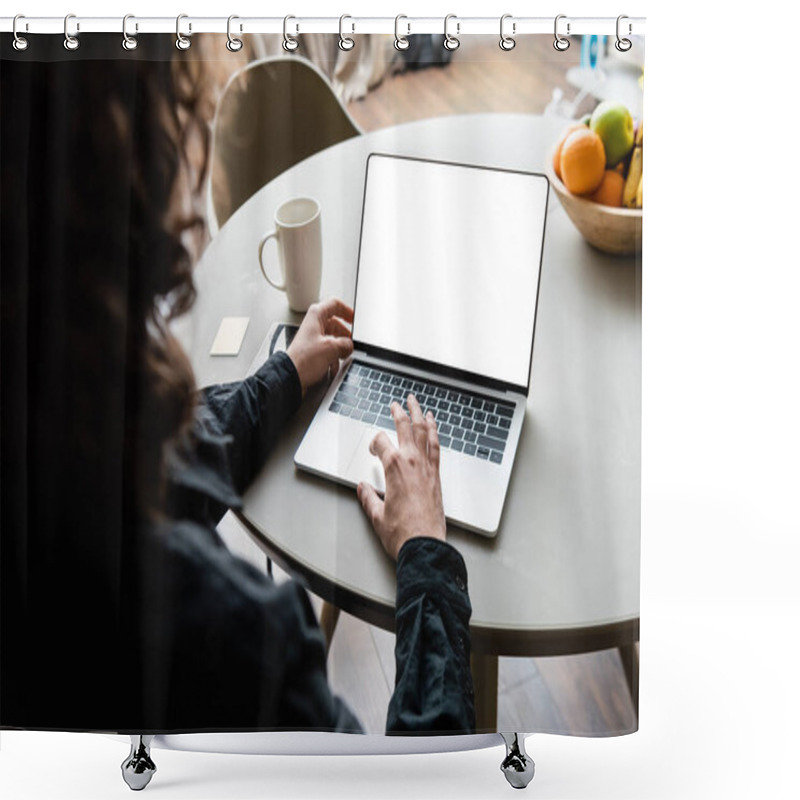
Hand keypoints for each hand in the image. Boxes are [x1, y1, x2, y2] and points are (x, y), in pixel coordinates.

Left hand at [286, 298, 353, 395]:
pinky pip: (328, 350)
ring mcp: (312, 338)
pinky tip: (335, 365)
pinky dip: (333, 356)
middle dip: (345, 334)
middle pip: (335, 323)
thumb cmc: (303, 360)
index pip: (334, 304)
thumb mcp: (331, 348)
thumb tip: (350, 346)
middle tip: (352, 342)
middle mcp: (313, 325)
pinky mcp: (312, 351)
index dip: (347, 311)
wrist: (290, 376)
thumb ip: (345, 344)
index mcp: (316, 316)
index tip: (355, 320)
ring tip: (344, 355)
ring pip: (333, 338)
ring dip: (340, 348)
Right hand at [357, 394, 446, 560]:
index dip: (374, 444)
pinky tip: (433, 428)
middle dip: (400, 412)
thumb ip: (368, 497)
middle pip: (406, 428)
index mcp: (394, 467)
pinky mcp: (437, 476)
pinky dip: (434, 433)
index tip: (373, 450)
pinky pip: (436, 447)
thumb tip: (363, 488)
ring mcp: (427, 468)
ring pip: (424, 433)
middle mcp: (412, 462)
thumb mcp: (376, 515)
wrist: (424, 545)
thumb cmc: (402, 532)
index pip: (381, 443)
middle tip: (397, 403)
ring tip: (418, 406)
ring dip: (420, 416)